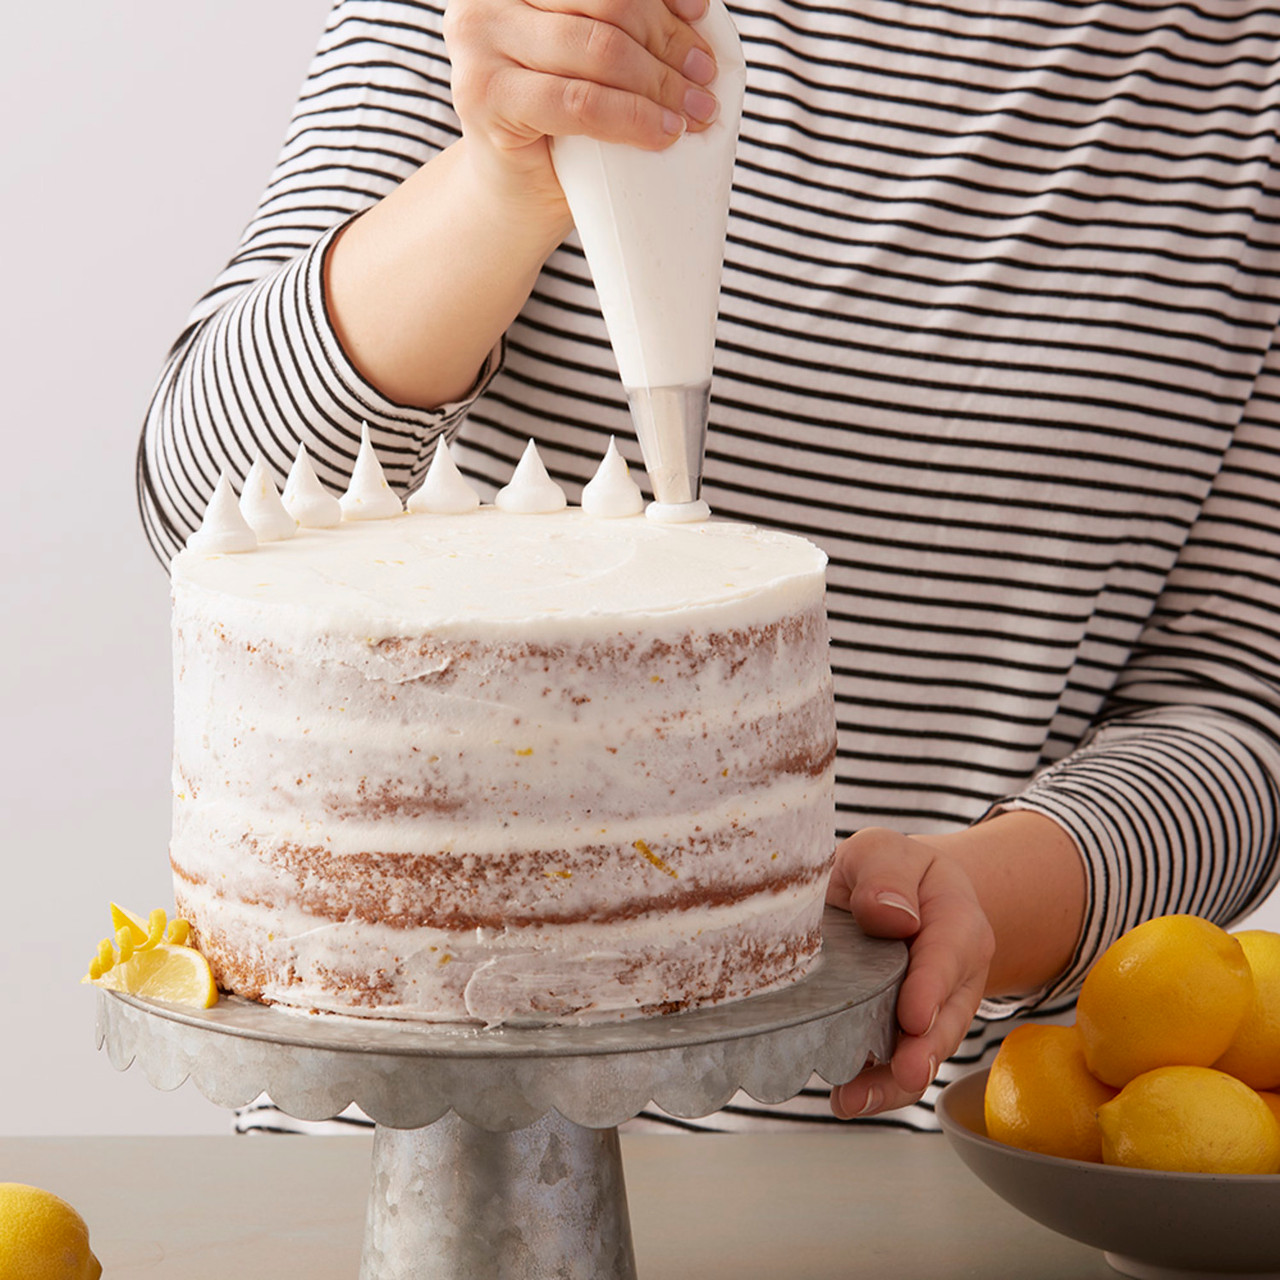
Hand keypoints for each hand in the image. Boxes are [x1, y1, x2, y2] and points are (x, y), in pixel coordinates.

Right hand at [444, 0, 719, 203]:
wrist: (515, 196)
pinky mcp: (484, 98)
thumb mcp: (587, 58)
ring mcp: (478, 44)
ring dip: (659, 82)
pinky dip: (632, 118)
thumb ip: (613, 25)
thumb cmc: (558, 126)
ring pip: (599, 49)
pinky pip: (580, 102)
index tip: (698, 12)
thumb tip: (694, 10)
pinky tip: (664, 132)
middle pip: (607, 0)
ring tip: (693, 109)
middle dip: (666, 38)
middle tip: (703, 75)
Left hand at [825, 828, 995, 1117]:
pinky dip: (875, 1086)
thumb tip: (888, 914)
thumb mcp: (882, 851)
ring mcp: (931, 1010)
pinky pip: (897, 1065)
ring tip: (854, 1099)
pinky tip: (846, 1099)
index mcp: (954, 918)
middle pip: (946, 1016)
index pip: (948, 951)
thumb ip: (885, 873)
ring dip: (894, 1081)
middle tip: (906, 1071)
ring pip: (923, 1051)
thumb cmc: (885, 872)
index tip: (912, 1016)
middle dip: (926, 1048)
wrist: (891, 895)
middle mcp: (953, 974)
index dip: (931, 985)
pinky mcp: (902, 1034)